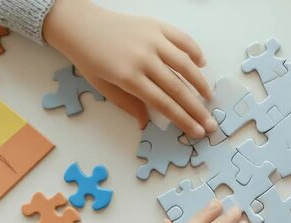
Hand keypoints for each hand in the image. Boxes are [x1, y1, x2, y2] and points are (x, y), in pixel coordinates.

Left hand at [43, 0, 216, 137]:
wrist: (80, 25)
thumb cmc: (89, 59)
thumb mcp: (103, 87)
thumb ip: (128, 104)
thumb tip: (146, 124)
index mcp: (128, 76)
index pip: (163, 103)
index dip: (183, 119)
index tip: (197, 131)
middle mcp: (143, 57)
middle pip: (177, 88)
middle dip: (197, 109)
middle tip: (211, 124)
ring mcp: (152, 39)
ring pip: (185, 64)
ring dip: (200, 82)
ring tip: (209, 96)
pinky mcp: (156, 26)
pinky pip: (182, 39)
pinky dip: (194, 51)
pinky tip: (201, 64)